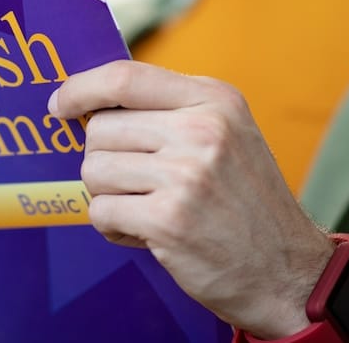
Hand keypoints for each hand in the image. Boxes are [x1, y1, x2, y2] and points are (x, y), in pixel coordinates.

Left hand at [48, 60, 332, 338]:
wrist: (289, 272)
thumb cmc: (246, 201)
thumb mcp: (227, 133)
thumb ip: (170, 109)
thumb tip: (90, 102)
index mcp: (214, 99)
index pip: (124, 77)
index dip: (81, 88)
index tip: (59, 104)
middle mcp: (201, 129)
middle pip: (100, 129)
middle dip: (104, 160)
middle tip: (137, 184)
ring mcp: (185, 174)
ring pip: (93, 171)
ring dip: (109, 195)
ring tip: (147, 208)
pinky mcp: (168, 220)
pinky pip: (100, 211)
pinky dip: (113, 227)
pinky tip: (146, 232)